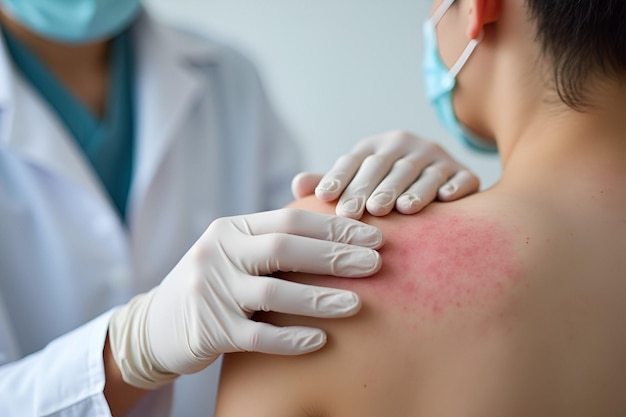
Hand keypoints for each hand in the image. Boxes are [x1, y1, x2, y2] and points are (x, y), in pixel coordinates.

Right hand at [108, 209, 382, 388]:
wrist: (157, 324)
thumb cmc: (214, 282)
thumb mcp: (234, 251)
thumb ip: (273, 237)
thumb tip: (338, 227)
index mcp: (231, 229)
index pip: (290, 220)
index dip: (335, 226)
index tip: (373, 236)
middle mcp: (218, 253)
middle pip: (284, 248)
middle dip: (335, 255)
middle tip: (375, 264)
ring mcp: (212, 292)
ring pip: (273, 292)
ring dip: (319, 298)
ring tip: (357, 304)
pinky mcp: (210, 331)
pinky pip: (258, 336)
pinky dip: (291, 339)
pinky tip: (320, 341)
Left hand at [292, 130, 479, 218]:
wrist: (438, 178)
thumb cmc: (385, 187)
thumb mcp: (357, 180)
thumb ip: (330, 183)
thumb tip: (297, 185)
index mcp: (377, 146)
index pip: (354, 160)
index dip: (339, 177)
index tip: (324, 198)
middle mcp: (407, 146)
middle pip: (386, 166)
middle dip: (371, 188)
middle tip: (357, 212)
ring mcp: (438, 158)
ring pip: (423, 172)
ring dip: (413, 189)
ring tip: (402, 209)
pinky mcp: (463, 172)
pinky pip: (462, 178)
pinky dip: (455, 187)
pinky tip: (447, 200)